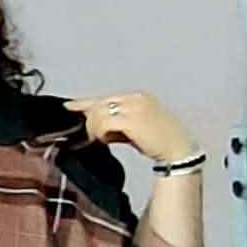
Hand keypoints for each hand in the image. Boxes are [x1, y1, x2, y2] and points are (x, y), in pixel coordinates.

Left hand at [65, 92, 197, 164]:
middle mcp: (135, 97)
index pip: (104, 97)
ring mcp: (134, 107)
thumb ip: (116, 123)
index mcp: (136, 96)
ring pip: (98, 113)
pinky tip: (106, 140)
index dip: (84, 102)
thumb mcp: (135, 128)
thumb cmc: (157, 142)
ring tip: (102, 140)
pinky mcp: (132, 119)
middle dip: (89, 120)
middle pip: (98, 104)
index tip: (67, 106)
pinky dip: (101, 133)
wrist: (178, 150)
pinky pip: (104, 123)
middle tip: (90, 137)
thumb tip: (92, 127)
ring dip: (95, 129)